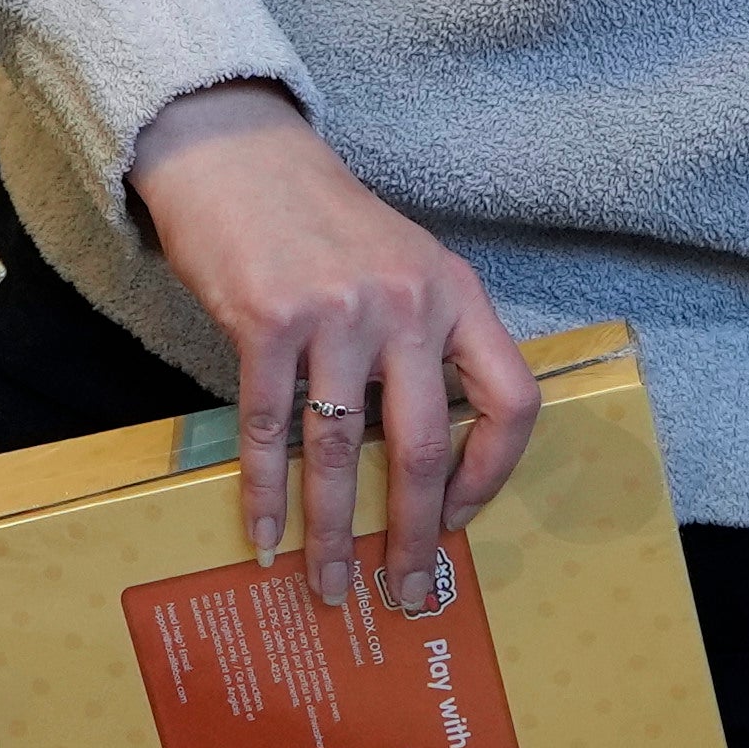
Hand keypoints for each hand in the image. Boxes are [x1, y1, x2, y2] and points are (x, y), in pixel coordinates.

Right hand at [124, 86, 531, 602]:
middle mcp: (407, 303)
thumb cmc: (321, 223)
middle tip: (407, 590)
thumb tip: (425, 456)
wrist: (237, 157)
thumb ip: (425, 343)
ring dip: (334, 533)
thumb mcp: (404, 266)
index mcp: (456, 293)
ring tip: (329, 585)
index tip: (464, 520)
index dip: (494, 472)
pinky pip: (272, 429)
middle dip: (416, 533)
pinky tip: (263, 534)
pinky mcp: (268, 320)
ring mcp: (338, 312)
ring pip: (343, 450)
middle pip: (426, 444)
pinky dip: (265, 493)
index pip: (511, 400)